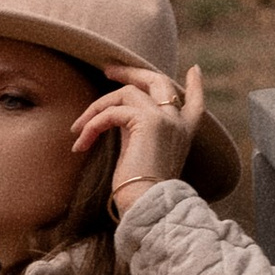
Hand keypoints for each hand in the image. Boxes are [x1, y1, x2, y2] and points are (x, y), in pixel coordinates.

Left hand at [72, 65, 205, 214]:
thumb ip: (139, 131)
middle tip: (108, 70)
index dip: (195, 84)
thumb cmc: (142, 190)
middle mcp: (178, 121)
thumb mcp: (144, 153)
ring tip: (79, 128)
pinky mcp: (148, 121)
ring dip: (97, 107)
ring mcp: (165, 118)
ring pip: (126, 92)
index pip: (195, 102)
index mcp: (184, 132)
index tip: (194, 69)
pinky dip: (92, 125)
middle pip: (157, 81)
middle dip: (131, 71)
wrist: (149, 205)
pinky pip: (112, 112)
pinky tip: (81, 144)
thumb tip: (116, 115)